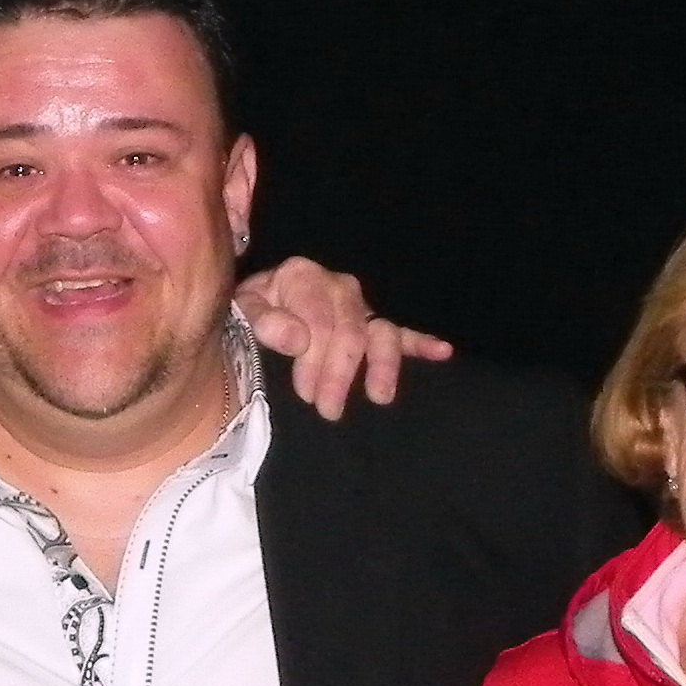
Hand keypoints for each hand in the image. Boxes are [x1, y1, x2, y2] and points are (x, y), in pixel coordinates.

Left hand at [235, 256, 453, 418]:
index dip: (314, 359)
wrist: (252, 316)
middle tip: (328, 409)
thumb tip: (299, 339)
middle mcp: (337, 287)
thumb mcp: (242, 311)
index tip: (305, 392)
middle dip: (340, 373)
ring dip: (382, 365)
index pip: (319, 320)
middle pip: (350, 331)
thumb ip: (262, 320)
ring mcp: (359, 306)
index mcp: (303, 276)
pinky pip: (401, 334)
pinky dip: (422, 344)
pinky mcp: (373, 326)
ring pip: (381, 332)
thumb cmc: (248, 314)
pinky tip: (443, 352)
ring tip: (379, 397)